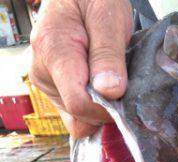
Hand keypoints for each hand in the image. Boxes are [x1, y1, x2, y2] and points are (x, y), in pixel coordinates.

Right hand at [30, 0, 132, 137]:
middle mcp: (43, 73)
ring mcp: (47, 84)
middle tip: (123, 83)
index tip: (125, 96)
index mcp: (53, 52)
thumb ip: (108, 54)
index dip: (106, 108)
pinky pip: (78, 115)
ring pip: (79, 119)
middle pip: (80, 114)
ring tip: (112, 79)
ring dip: (101, 108)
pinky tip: (104, 89)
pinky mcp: (55, 91)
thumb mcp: (107, 17)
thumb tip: (109, 91)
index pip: (79, 103)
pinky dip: (95, 109)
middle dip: (106, 108)